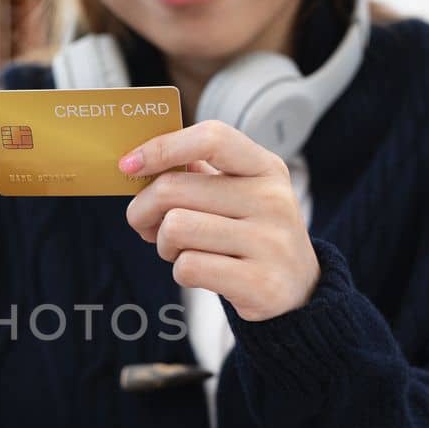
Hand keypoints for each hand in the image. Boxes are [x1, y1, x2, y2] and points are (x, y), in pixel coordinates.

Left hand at [120, 120, 319, 322]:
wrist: (299, 290)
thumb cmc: (252, 235)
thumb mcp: (240, 194)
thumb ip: (198, 175)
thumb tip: (140, 163)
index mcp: (265, 168)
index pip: (211, 138)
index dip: (162, 147)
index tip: (129, 164)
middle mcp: (272, 199)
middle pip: (173, 189)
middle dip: (143, 209)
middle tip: (146, 224)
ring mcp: (269, 242)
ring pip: (175, 228)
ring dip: (163, 243)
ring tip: (180, 249)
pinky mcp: (259, 282)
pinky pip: (188, 267)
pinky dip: (181, 271)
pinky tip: (200, 271)